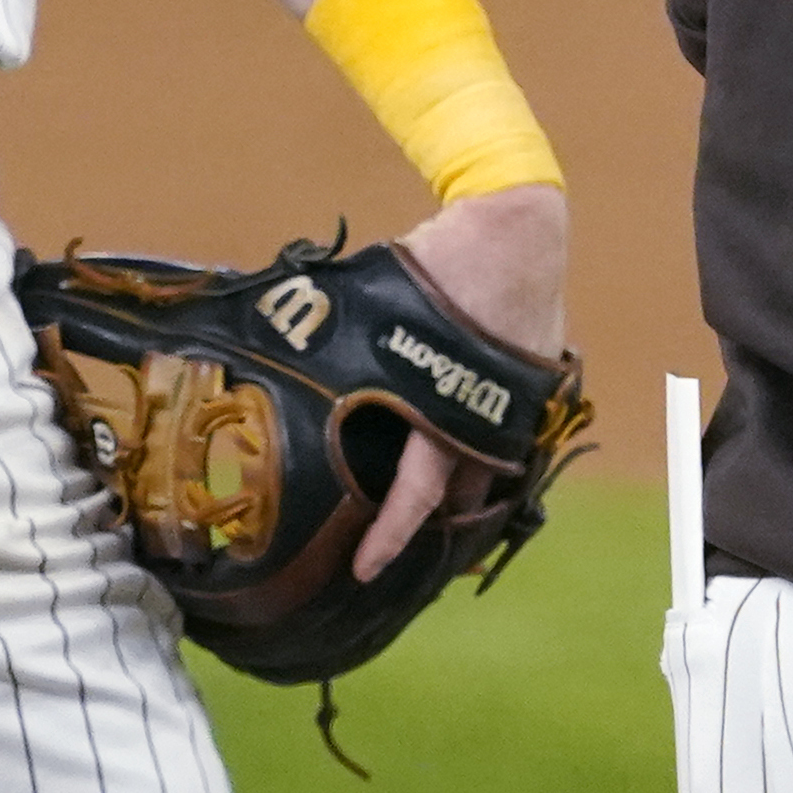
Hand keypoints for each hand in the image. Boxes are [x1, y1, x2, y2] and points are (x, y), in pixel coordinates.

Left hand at [356, 182, 568, 579]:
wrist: (516, 222)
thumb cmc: (441, 259)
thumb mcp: (373, 299)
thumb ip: (330, 336)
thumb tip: (256, 348)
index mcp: (443, 405)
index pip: (419, 492)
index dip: (389, 535)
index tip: (363, 570)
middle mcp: (487, 416)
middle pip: (464, 497)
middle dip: (433, 526)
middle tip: (396, 545)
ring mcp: (517, 402)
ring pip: (491, 470)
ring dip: (463, 491)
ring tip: (430, 509)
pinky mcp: (535, 383)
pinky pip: (508, 435)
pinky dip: (483, 449)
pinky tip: (460, 449)